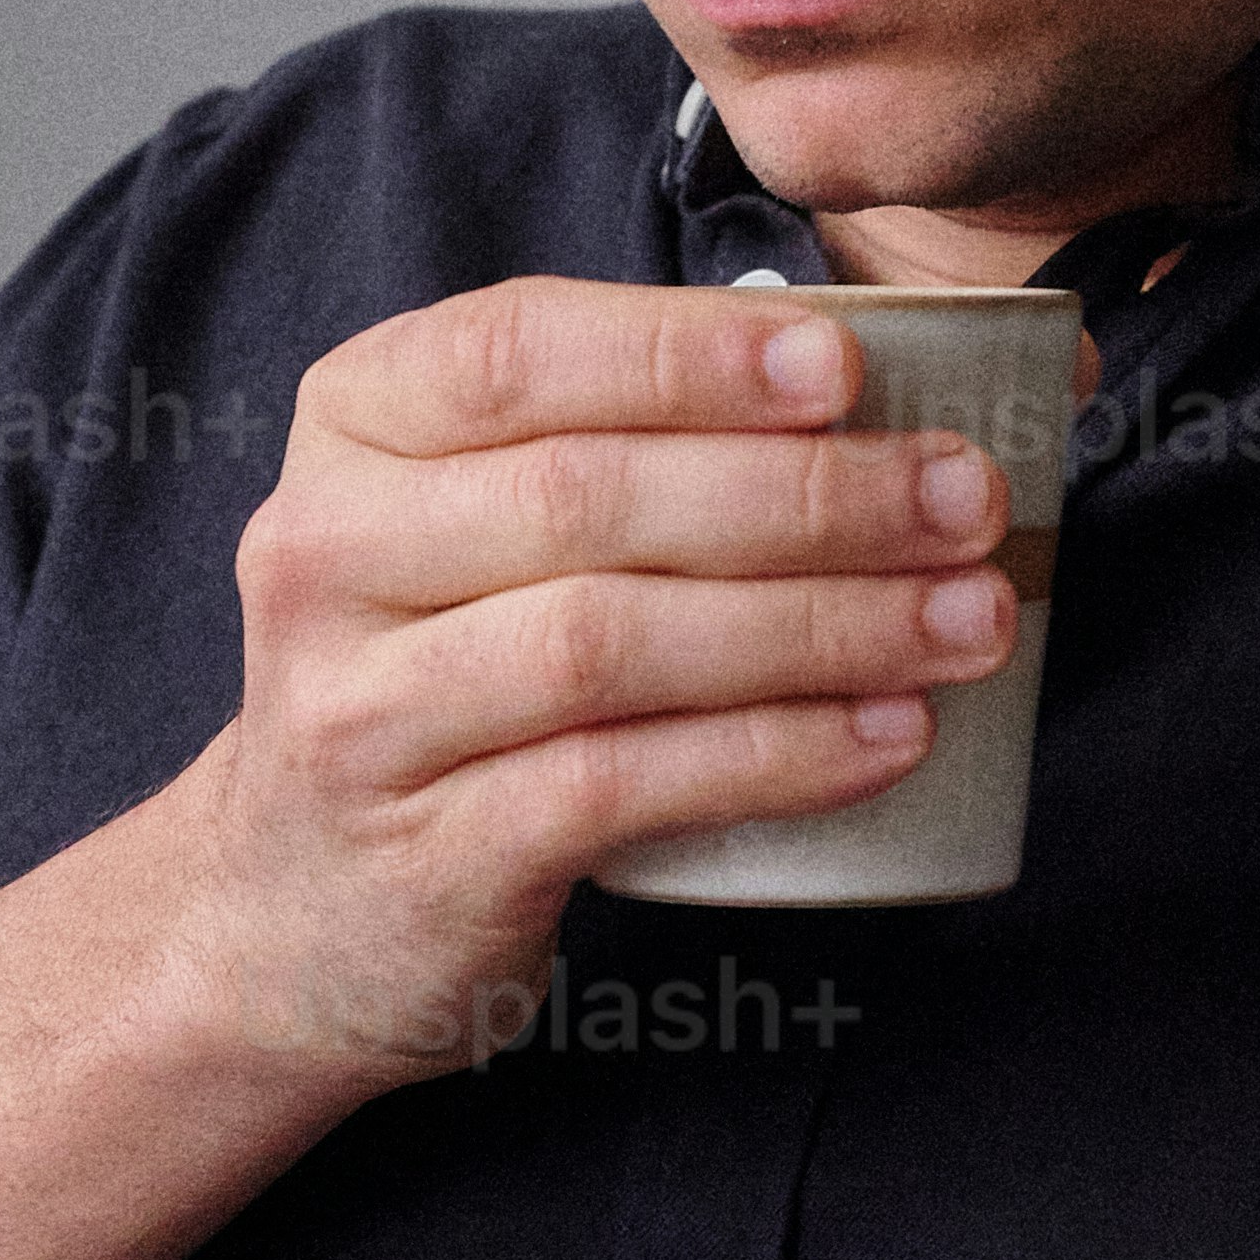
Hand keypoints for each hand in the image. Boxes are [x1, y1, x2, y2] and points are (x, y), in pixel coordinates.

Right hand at [161, 270, 1014, 1092]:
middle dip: (805, 494)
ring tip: (965, 620)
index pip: (514, 350)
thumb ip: (643, 439)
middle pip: (583, 497)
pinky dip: (770, 756)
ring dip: (815, 626)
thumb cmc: (451, 669)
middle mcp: (328, 553)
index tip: (847, 367)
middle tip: (964, 501)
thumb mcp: (485, 522)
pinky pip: (617, 786)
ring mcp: (362, 711)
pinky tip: (888, 737)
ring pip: (605, 642)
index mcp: (354, 425)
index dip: (685, 352)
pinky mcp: (426, 852)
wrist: (293, 908)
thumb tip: (916, 391)